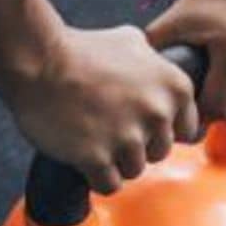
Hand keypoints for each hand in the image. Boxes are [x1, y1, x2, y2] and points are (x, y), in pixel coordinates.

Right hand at [1, 24, 200, 194]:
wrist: (37, 60)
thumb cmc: (81, 49)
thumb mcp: (132, 40)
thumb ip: (157, 62)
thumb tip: (164, 70)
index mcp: (175, 86)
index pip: (187, 131)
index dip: (159, 129)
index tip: (137, 121)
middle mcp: (158, 113)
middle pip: (159, 153)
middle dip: (136, 145)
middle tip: (107, 125)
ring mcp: (128, 137)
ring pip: (134, 171)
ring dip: (113, 160)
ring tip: (91, 135)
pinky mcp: (97, 158)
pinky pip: (108, 185)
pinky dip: (95, 175)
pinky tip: (81, 152)